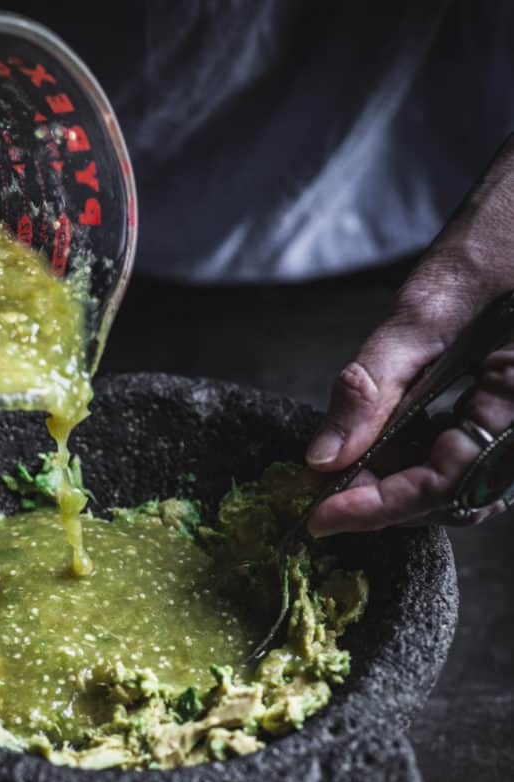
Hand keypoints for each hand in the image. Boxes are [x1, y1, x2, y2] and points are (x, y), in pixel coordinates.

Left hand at [306, 133, 513, 535]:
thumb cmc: (504, 231)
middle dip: (382, 503)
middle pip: (451, 496)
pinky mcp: (505, 399)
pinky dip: (414, 454)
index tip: (319, 518)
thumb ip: (375, 387)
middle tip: (321, 500)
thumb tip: (319, 458)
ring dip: (396, 483)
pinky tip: (377, 444)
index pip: (445, 486)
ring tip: (341, 477)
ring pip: (457, 480)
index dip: (379, 509)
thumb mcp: (429, 310)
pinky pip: (464, 447)